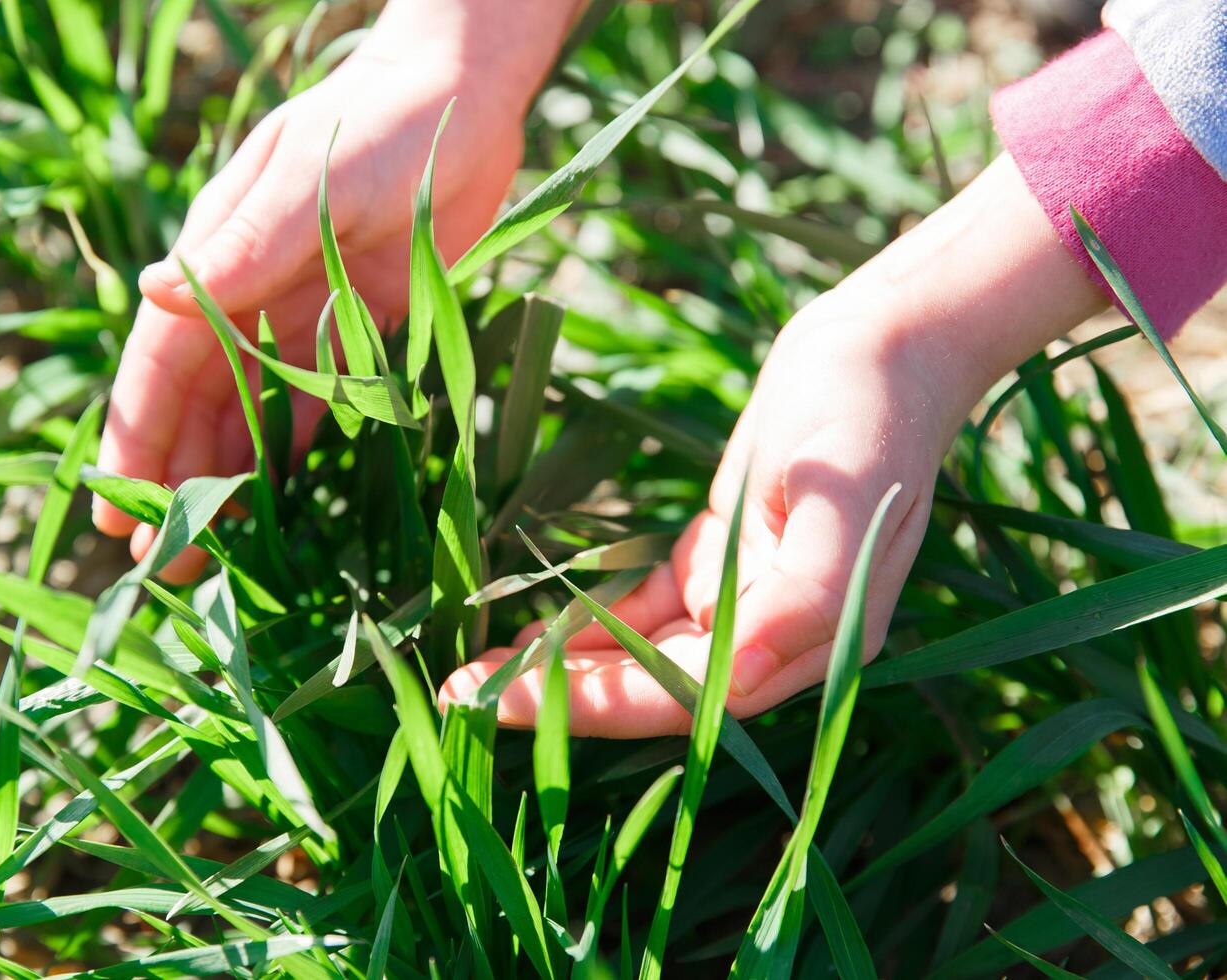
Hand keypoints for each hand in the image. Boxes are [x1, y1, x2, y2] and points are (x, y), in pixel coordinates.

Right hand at [93, 1, 574, 580]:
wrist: (463, 98)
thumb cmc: (376, 121)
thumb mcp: (307, 176)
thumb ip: (244, 243)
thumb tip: (153, 297)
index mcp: (220, 261)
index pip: (161, 367)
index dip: (135, 440)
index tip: (115, 511)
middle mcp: (253, 297)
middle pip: (201, 405)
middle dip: (177, 482)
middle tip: (160, 566)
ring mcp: (308, 317)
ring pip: (257, 416)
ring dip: (233, 481)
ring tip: (217, 555)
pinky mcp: (366, 329)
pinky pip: (325, 405)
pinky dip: (303, 454)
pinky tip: (291, 505)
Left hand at [441, 292, 949, 734]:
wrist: (884, 348)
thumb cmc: (870, 418)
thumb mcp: (846, 497)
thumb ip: (805, 597)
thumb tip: (736, 681)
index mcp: (816, 642)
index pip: (689, 699)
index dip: (595, 709)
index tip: (502, 702)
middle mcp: (777, 637)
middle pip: (653, 686)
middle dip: (558, 696)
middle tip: (459, 696)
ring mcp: (745, 599)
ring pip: (640, 651)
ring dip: (563, 665)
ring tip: (477, 670)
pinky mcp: (720, 560)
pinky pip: (643, 604)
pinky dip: (589, 619)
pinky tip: (529, 629)